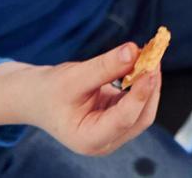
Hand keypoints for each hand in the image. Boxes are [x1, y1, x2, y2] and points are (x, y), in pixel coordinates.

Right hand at [0, 42, 161, 156]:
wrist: (37, 98)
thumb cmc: (50, 91)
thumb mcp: (73, 77)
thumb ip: (104, 67)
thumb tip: (134, 50)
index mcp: (89, 139)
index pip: (123, 120)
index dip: (140, 95)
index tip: (151, 69)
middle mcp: (106, 141)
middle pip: (140, 117)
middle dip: (149, 86)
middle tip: (154, 55)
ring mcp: (115, 133)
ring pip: (143, 109)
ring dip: (149, 81)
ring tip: (150, 53)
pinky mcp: (120, 119)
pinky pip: (138, 101)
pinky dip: (142, 81)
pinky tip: (143, 61)